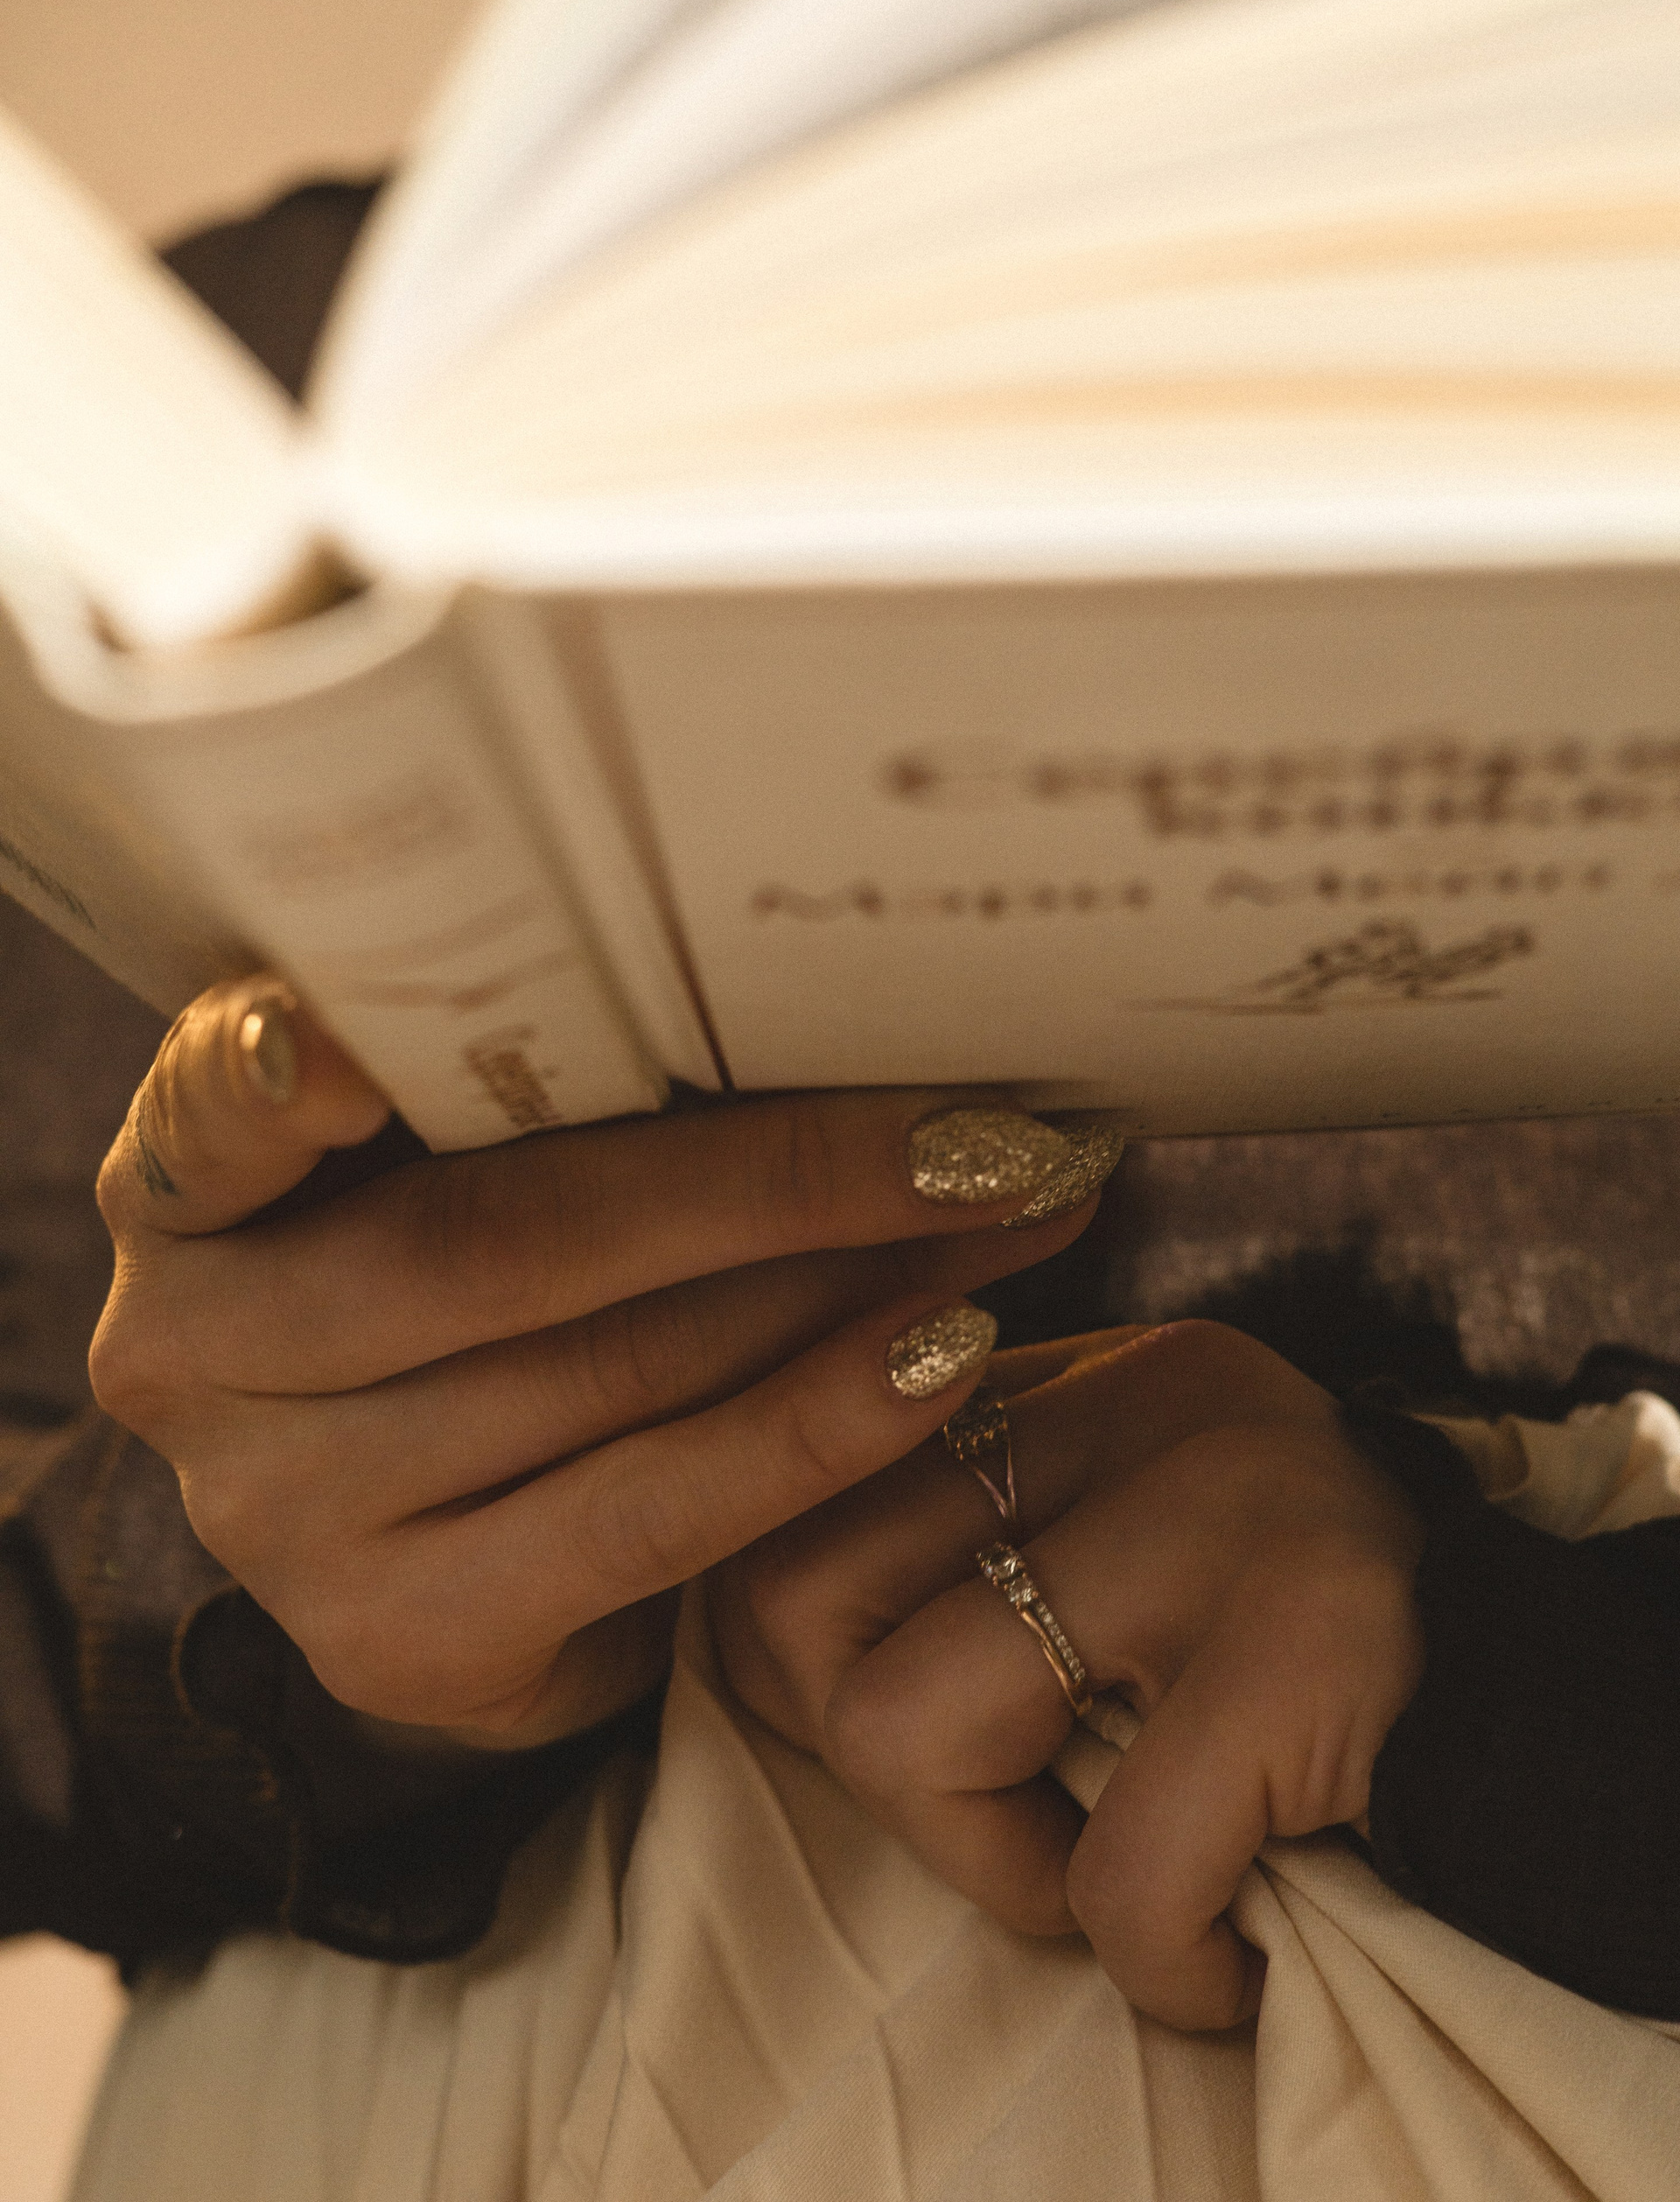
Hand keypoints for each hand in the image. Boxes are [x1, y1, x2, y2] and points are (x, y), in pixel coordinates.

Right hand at [91, 976, 1109, 1747]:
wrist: (440, 1548)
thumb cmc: (469, 1297)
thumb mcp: (440, 1169)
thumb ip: (516, 1084)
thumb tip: (805, 977)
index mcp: (185, 1195)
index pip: (210, 1110)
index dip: (269, 1071)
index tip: (348, 1042)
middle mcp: (193, 1353)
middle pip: (496, 1240)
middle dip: (769, 1178)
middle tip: (975, 1127)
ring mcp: (285, 1515)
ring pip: (599, 1372)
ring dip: (834, 1290)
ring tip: (1004, 1217)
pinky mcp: (401, 1637)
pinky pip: (648, 1518)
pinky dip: (812, 1429)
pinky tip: (944, 1361)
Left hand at [710, 1319, 1424, 2028]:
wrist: (1549, 1711)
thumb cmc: (1297, 1653)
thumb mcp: (1128, 1526)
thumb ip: (967, 1531)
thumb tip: (753, 1620)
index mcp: (1078, 1370)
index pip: (794, 1481)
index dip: (790, 1647)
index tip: (893, 1726)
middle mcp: (1139, 1403)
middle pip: (794, 1595)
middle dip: (863, 1757)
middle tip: (1000, 1811)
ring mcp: (1221, 1515)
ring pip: (901, 1726)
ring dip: (993, 1869)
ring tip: (1107, 1875)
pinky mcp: (1304, 1651)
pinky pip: (1113, 1877)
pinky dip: (1159, 1961)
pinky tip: (1225, 1949)